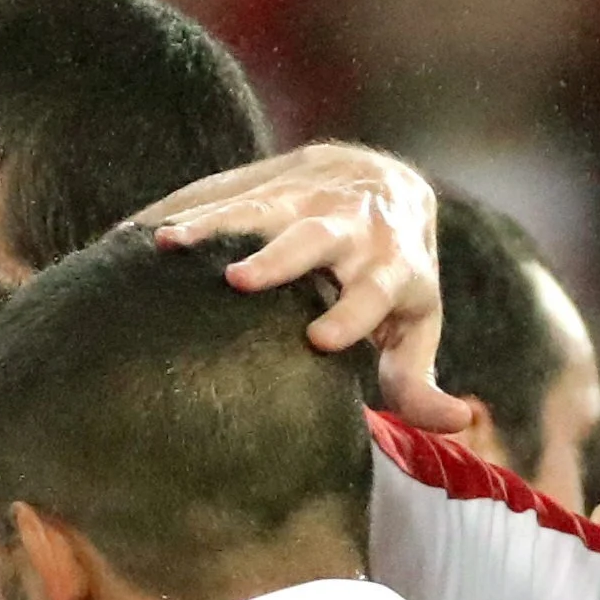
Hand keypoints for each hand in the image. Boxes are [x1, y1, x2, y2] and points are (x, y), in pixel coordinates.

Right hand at [139, 143, 466, 434]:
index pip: (375, 291)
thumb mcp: (418, 325)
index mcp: (392, 265)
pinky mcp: (270, 177)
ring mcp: (310, 194)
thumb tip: (459, 422)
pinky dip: (183, 210)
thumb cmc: (397, 275)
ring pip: (262, 204)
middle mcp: (353, 224)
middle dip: (281, 257)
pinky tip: (140, 233)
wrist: (388, 178)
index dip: (352, 316)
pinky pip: (222, 191)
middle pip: (318, 237)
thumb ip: (420, 381)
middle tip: (239, 282)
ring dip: (215, 222)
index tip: (320, 342)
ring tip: (169, 244)